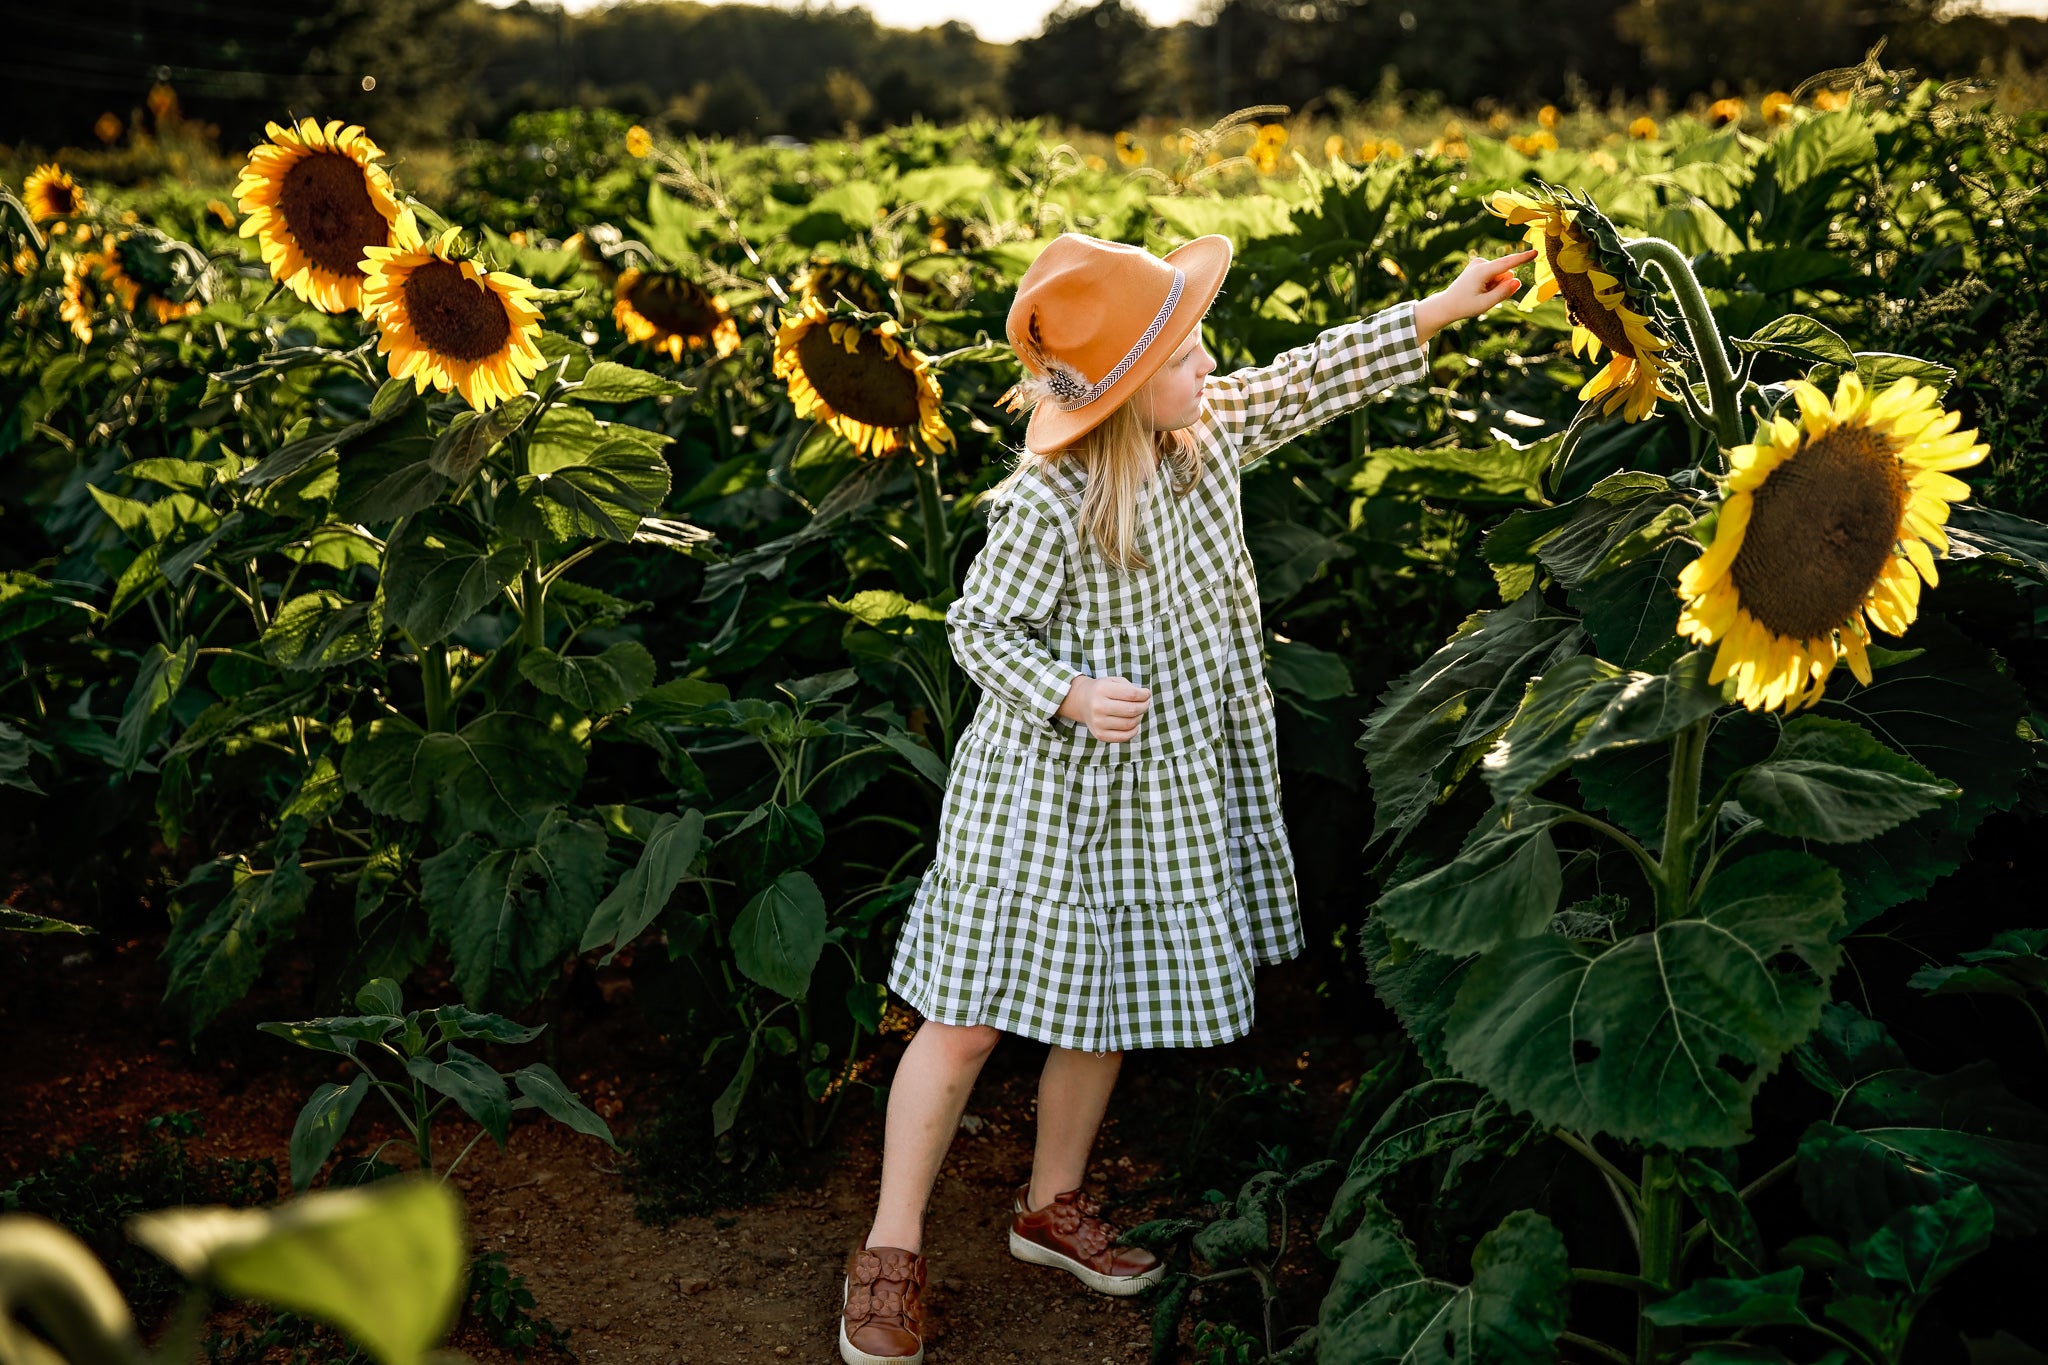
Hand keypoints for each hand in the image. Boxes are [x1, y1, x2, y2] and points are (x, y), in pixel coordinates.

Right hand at [1058, 674, 1150, 742]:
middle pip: (1132, 710)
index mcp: (1102, 689)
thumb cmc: (1103, 690)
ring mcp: (1098, 722)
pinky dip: (1134, 731)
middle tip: (1145, 704)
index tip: (1146, 694)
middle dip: (1144, 706)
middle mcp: (1098, 706)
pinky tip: (1134, 724)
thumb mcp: (1113, 681)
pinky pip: (1124, 737)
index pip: (1132, 694)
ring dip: (1140, 718)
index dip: (1144, 695)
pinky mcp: (1099, 735)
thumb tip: (1145, 699)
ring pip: (1130, 724)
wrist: (1082, 702)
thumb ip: (1130, 687)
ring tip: (1138, 712)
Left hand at [1413, 248, 1537, 340]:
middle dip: (1502, 286)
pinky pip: (1497, 275)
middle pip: (1506, 274)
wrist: (1447, 304)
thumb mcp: (1484, 304)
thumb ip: (1502, 293)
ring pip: (1502, 275)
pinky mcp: (1481, 265)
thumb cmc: (1464, 306)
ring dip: (1496, 286)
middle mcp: (1481, 263)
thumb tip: (1518, 281)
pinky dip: (1492, 284)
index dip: (1522, 258)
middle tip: (1484, 296)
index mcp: (1481, 271)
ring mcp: (1480, 263)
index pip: (1506, 264)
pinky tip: (1479, 289)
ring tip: (1480, 293)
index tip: (1536, 252)